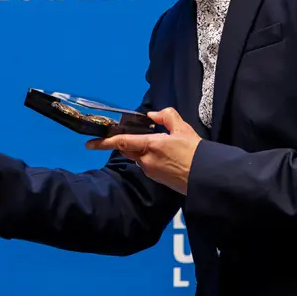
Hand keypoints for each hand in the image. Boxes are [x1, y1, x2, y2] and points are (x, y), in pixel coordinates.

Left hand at [86, 108, 200, 194]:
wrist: (207, 177)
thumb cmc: (196, 152)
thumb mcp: (183, 128)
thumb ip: (166, 116)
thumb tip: (153, 115)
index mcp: (150, 146)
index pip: (121, 142)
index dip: (104, 142)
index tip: (89, 144)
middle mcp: (146, 160)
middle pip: (128, 150)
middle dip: (129, 142)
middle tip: (140, 135)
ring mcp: (151, 172)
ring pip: (138, 158)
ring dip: (143, 150)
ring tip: (164, 146)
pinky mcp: (158, 180)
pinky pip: (148, 166)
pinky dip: (151, 159)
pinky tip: (167, 157)